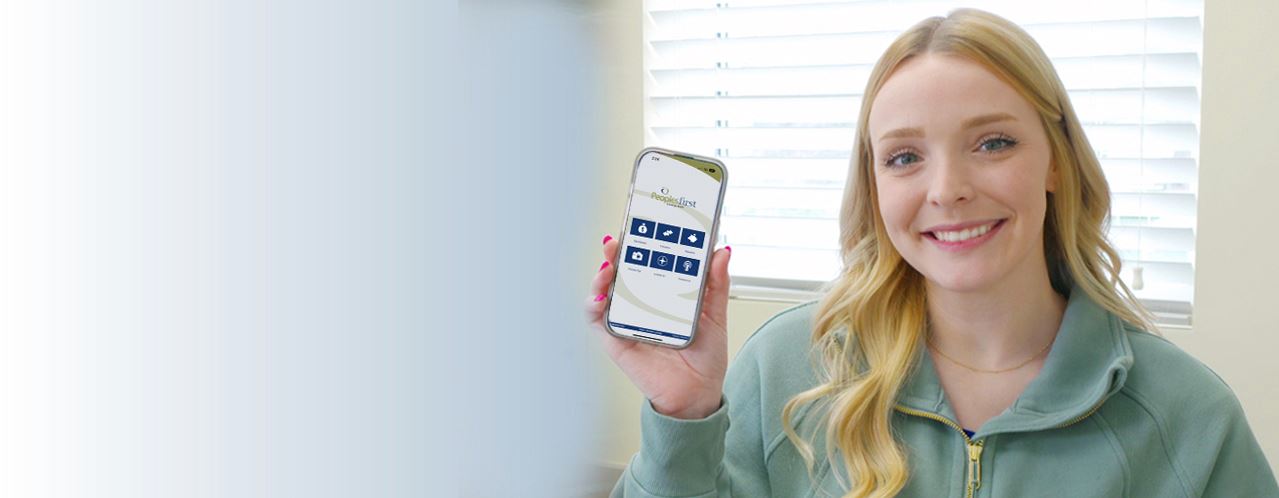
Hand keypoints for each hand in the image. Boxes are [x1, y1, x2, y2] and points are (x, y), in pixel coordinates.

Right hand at [584, 235, 730, 419]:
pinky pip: (597, 320)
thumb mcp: (715, 316)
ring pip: (605, 291)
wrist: (699, 394)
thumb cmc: (704, 358)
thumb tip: (721, 252)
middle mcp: (641, 305)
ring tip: (609, 264)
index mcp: (663, 295)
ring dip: (601, 274)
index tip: (644, 224)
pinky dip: (593, 305)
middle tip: (620, 239)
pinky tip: (601, 297)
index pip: (648, 262)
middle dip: (617, 252)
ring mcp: (627, 321)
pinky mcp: (616, 340)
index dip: (642, 242)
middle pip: (622, 272)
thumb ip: (716, 285)